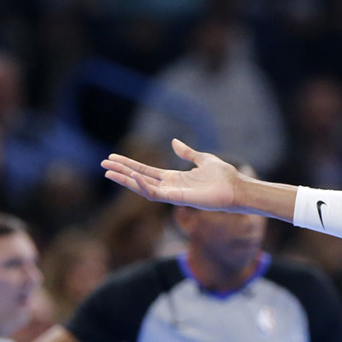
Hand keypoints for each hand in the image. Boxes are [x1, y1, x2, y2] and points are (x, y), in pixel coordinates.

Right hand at [101, 138, 240, 210]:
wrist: (237, 188)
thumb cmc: (224, 176)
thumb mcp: (203, 159)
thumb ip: (187, 153)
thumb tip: (174, 142)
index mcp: (175, 177)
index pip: (146, 171)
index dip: (130, 165)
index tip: (113, 158)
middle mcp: (170, 186)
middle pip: (140, 178)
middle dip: (122, 172)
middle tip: (104, 164)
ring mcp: (173, 194)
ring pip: (143, 188)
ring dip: (126, 180)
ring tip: (109, 172)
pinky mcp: (178, 199)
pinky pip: (156, 194)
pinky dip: (144, 186)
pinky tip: (134, 177)